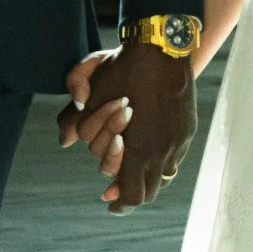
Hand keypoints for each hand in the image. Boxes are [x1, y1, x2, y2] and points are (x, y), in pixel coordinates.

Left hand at [57, 39, 196, 211]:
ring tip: (132, 170)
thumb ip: (73, 120)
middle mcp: (163, 151)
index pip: (132, 195)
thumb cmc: (123, 68)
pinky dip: (160, 162)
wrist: (162, 46)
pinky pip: (175, 158)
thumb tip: (64, 141)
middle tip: (114, 189)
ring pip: (164, 177)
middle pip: (148, 192)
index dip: (120, 205)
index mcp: (139, 148)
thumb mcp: (91, 91)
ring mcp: (179, 141)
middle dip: (130, 192)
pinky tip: (149, 150)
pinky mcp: (187, 129)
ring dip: (146, 178)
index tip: (109, 204)